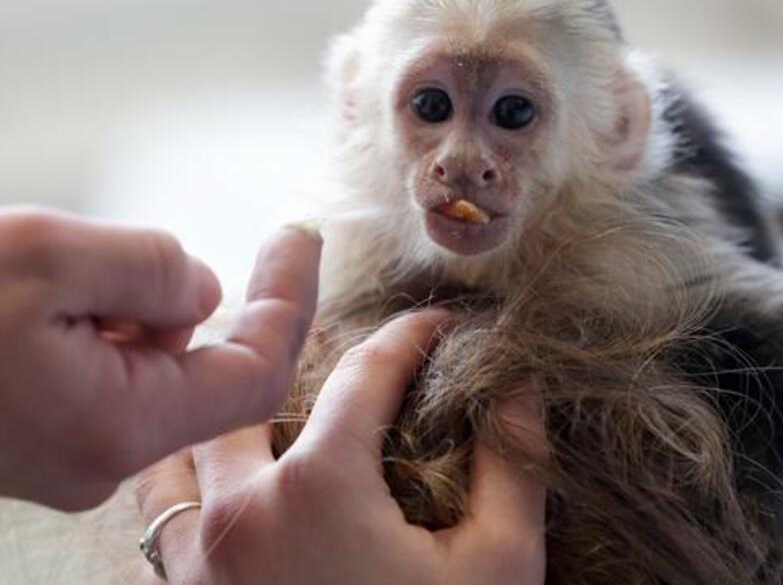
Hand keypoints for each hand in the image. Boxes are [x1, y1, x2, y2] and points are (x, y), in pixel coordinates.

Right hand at [0, 207, 320, 510]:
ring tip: (66, 281)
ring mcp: (71, 459)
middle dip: (199, 302)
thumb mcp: (45, 258)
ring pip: (155, 372)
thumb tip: (206, 294)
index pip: (258, 375)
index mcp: (121, 425)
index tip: (302, 240)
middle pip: (208, 372)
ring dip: (141, 314)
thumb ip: (151, 271)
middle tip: (168, 249)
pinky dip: (108, 335)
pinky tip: (53, 308)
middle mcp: (104, 460)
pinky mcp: (46, 446)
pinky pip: (110, 384)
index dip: (291, 303)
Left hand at [135, 310, 546, 584]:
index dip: (409, 335)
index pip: (364, 372)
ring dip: (227, 418)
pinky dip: (193, 483)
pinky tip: (239, 487)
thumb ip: (513, 465)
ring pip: (183, 449)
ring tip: (275, 409)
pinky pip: (161, 516)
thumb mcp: (499, 568)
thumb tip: (520, 387)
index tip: (437, 322)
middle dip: (296, 351)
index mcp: (317, 488)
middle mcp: (236, 511)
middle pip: (247, 389)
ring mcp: (192, 560)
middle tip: (342, 344)